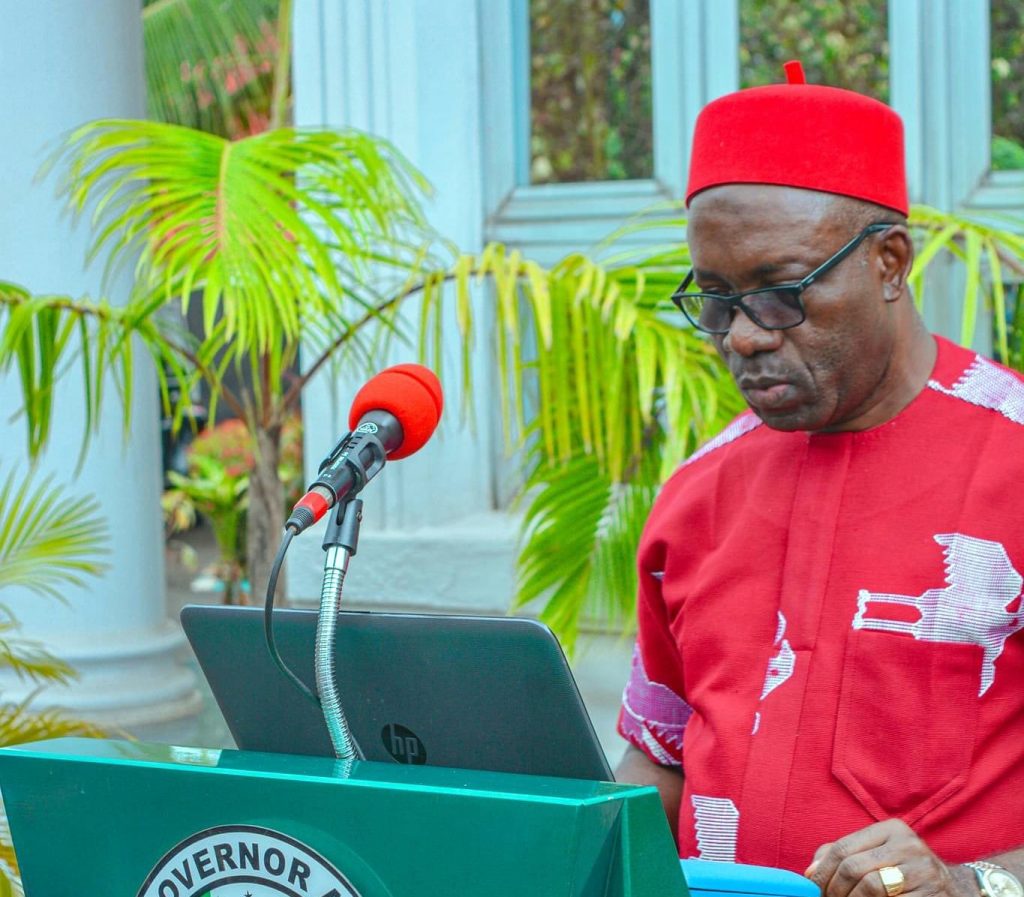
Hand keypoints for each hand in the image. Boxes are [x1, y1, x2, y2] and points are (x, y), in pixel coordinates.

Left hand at [805, 820, 972, 896]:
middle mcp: (909, 845)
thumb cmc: (904, 871)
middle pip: (853, 867)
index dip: (823, 871)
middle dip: (834, 889)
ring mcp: (924, 871)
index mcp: (892, 829)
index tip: (814, 888)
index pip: (843, 847)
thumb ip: (842, 855)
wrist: (955, 889)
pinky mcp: (932, 896)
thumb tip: (811, 872)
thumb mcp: (876, 854)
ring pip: (870, 887)